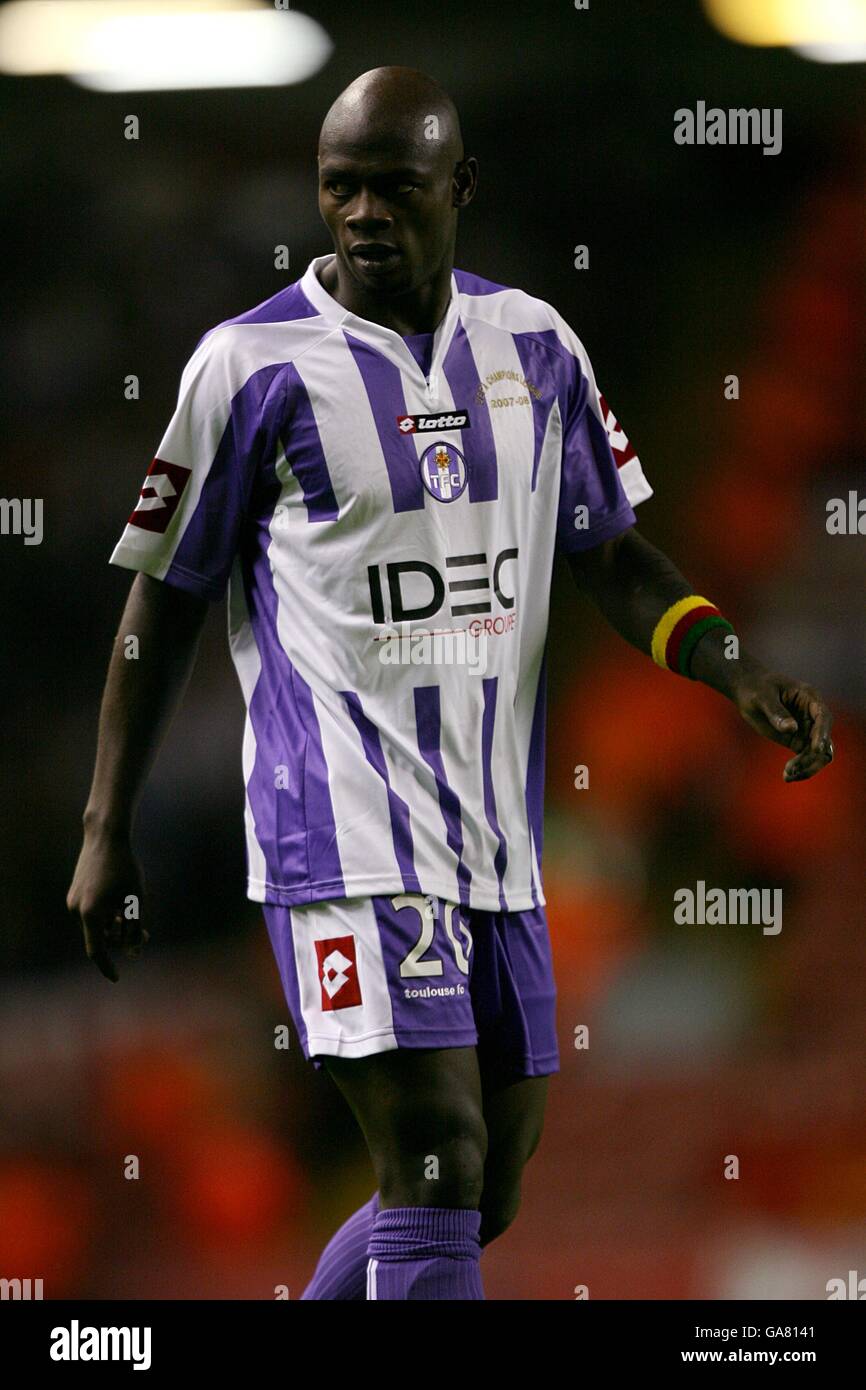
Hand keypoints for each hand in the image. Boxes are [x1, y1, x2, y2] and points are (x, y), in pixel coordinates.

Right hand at [66, 829, 147, 980]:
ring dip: (115, 927)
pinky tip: (121, 907)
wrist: (105, 836)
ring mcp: (74, 901)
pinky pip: (91, 913)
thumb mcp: (136, 899)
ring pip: (97, 925)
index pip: (96, 951)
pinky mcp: (75, 893)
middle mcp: (77, 910)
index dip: (107, 966)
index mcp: (91, 914)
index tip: (117, 978)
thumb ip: (134, 926)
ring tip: (136, 918)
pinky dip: (107, 916)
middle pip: (100, 937)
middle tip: (145, 936)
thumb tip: (133, 951)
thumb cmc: (125, 867)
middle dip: (122, 940)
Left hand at [731, 668, 833, 781]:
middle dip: (812, 756)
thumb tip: (792, 728)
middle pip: (824, 739)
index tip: (816, 749)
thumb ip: (776, 712)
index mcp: (809, 698)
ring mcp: (806, 729)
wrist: (746, 690)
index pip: (823, 716)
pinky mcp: (797, 740)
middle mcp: (812, 715)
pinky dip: (800, 768)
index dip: (822, 733)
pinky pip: (806, 757)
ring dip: (808, 766)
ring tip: (788, 775)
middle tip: (792, 768)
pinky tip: (787, 776)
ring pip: (818, 753)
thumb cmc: (755, 687)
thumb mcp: (762, 697)